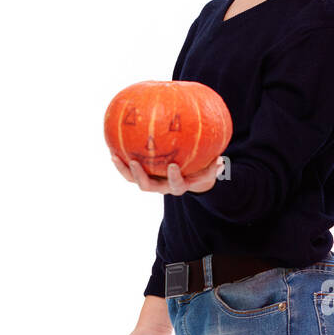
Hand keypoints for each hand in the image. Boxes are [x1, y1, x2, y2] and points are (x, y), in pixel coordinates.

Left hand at [109, 150, 223, 194]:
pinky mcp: (144, 175)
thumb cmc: (202, 170)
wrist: (191, 178)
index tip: (173, 166)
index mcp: (179, 185)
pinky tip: (112, 148)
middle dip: (141, 176)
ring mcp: (152, 181)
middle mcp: (163, 186)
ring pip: (135, 180)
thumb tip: (221, 160)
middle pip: (148, 186)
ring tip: (115, 156)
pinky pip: (130, 171)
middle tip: (134, 162)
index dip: (174, 177)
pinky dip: (121, 162)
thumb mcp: (210, 168)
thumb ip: (215, 166)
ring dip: (125, 170)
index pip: (177, 185)